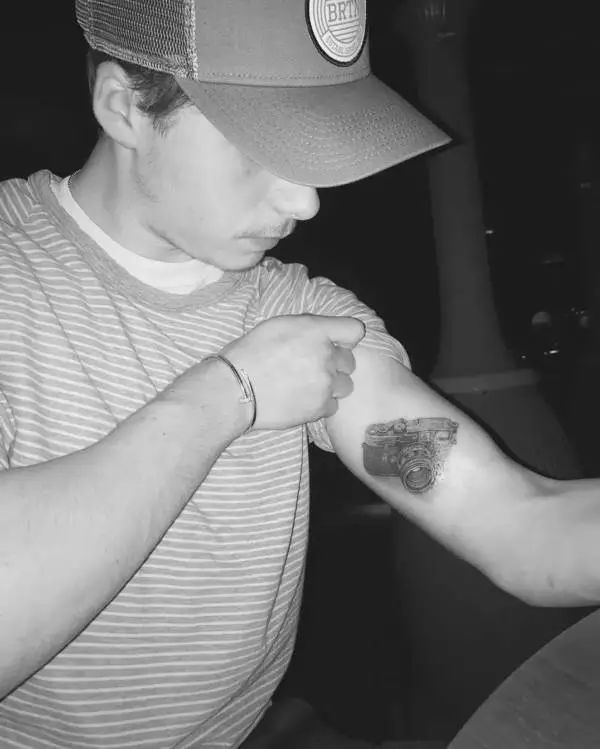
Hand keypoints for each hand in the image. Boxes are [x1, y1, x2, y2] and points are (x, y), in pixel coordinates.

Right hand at [220, 315, 364, 429]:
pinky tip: (302, 400)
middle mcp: (326, 355)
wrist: (234, 389)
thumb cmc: (249, 354)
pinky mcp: (320, 407)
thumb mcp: (278, 326)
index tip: (336, 343)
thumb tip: (325, 334)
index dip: (346, 338)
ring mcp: (325, 383)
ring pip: (345, 385)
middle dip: (335, 364)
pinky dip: (321, 404)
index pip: (355, 330)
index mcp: (315, 330)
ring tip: (307, 387)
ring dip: (331, 386)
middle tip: (311, 368)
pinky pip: (333, 405)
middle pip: (349, 361)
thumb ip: (308, 328)